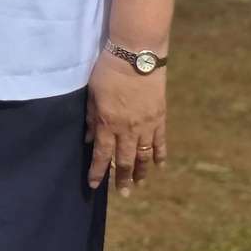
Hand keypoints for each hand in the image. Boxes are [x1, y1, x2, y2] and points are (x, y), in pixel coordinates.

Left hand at [85, 51, 167, 194]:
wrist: (136, 56)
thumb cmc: (108, 71)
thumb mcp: (92, 93)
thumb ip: (91, 118)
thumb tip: (90, 140)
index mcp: (108, 123)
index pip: (102, 155)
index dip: (98, 172)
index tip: (94, 185)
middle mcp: (128, 129)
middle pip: (125, 160)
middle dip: (122, 179)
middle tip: (123, 194)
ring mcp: (146, 125)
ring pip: (144, 155)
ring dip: (142, 172)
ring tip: (139, 185)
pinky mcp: (160, 118)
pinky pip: (160, 141)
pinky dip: (160, 155)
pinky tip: (159, 166)